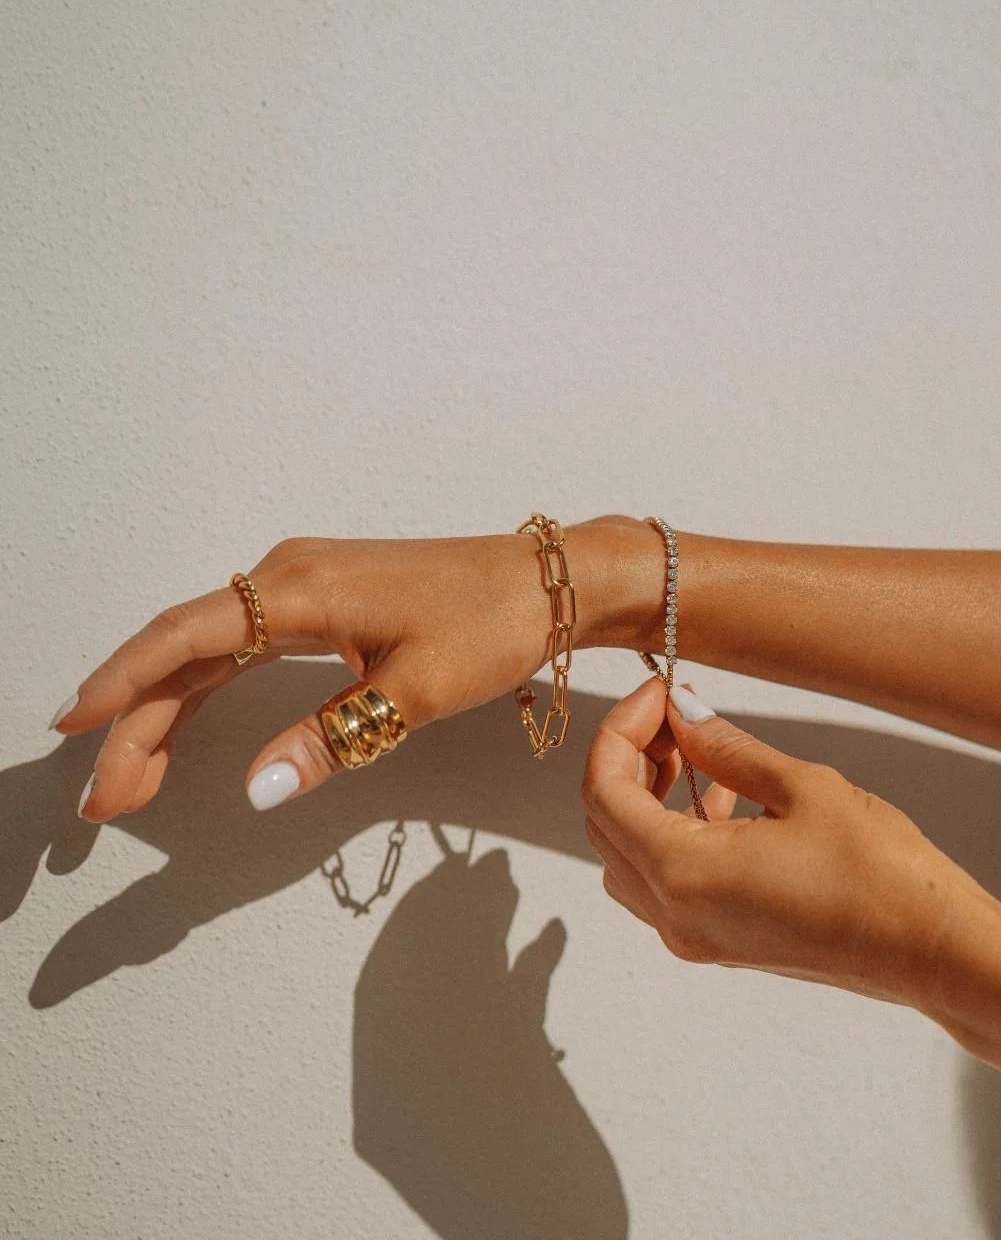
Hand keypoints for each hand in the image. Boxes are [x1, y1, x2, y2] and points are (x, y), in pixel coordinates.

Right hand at [54, 520, 630, 821]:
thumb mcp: (414, 691)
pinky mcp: (325, 599)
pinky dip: (208, 684)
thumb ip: (330, 737)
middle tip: (107, 799)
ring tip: (133, 777)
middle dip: (138, 722)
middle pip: (186, 650)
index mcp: (302, 588)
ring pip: (209, 649)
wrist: (550, 583)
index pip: (186, 638)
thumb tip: (257, 787)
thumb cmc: (492, 623)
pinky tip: (186, 719)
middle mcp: (290, 576)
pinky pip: (243, 642)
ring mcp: (306, 583)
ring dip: (166, 709)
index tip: (76, 727)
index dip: (124, 683)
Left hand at [581, 675, 987, 1012]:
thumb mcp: (800, 787)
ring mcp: (692, 936)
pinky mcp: (718, 943)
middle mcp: (673, 914)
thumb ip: (725, 746)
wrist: (934, 951)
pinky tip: (720, 800)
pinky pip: (662, 882)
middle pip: (604, 823)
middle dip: (627, 758)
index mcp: (683, 874)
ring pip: (626, 856)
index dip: (621, 729)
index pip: (603, 789)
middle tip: (672, 714)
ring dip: (644, 796)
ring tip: (695, 750)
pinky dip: (669, 833)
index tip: (657, 692)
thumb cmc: (881, 872)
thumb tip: (680, 712)